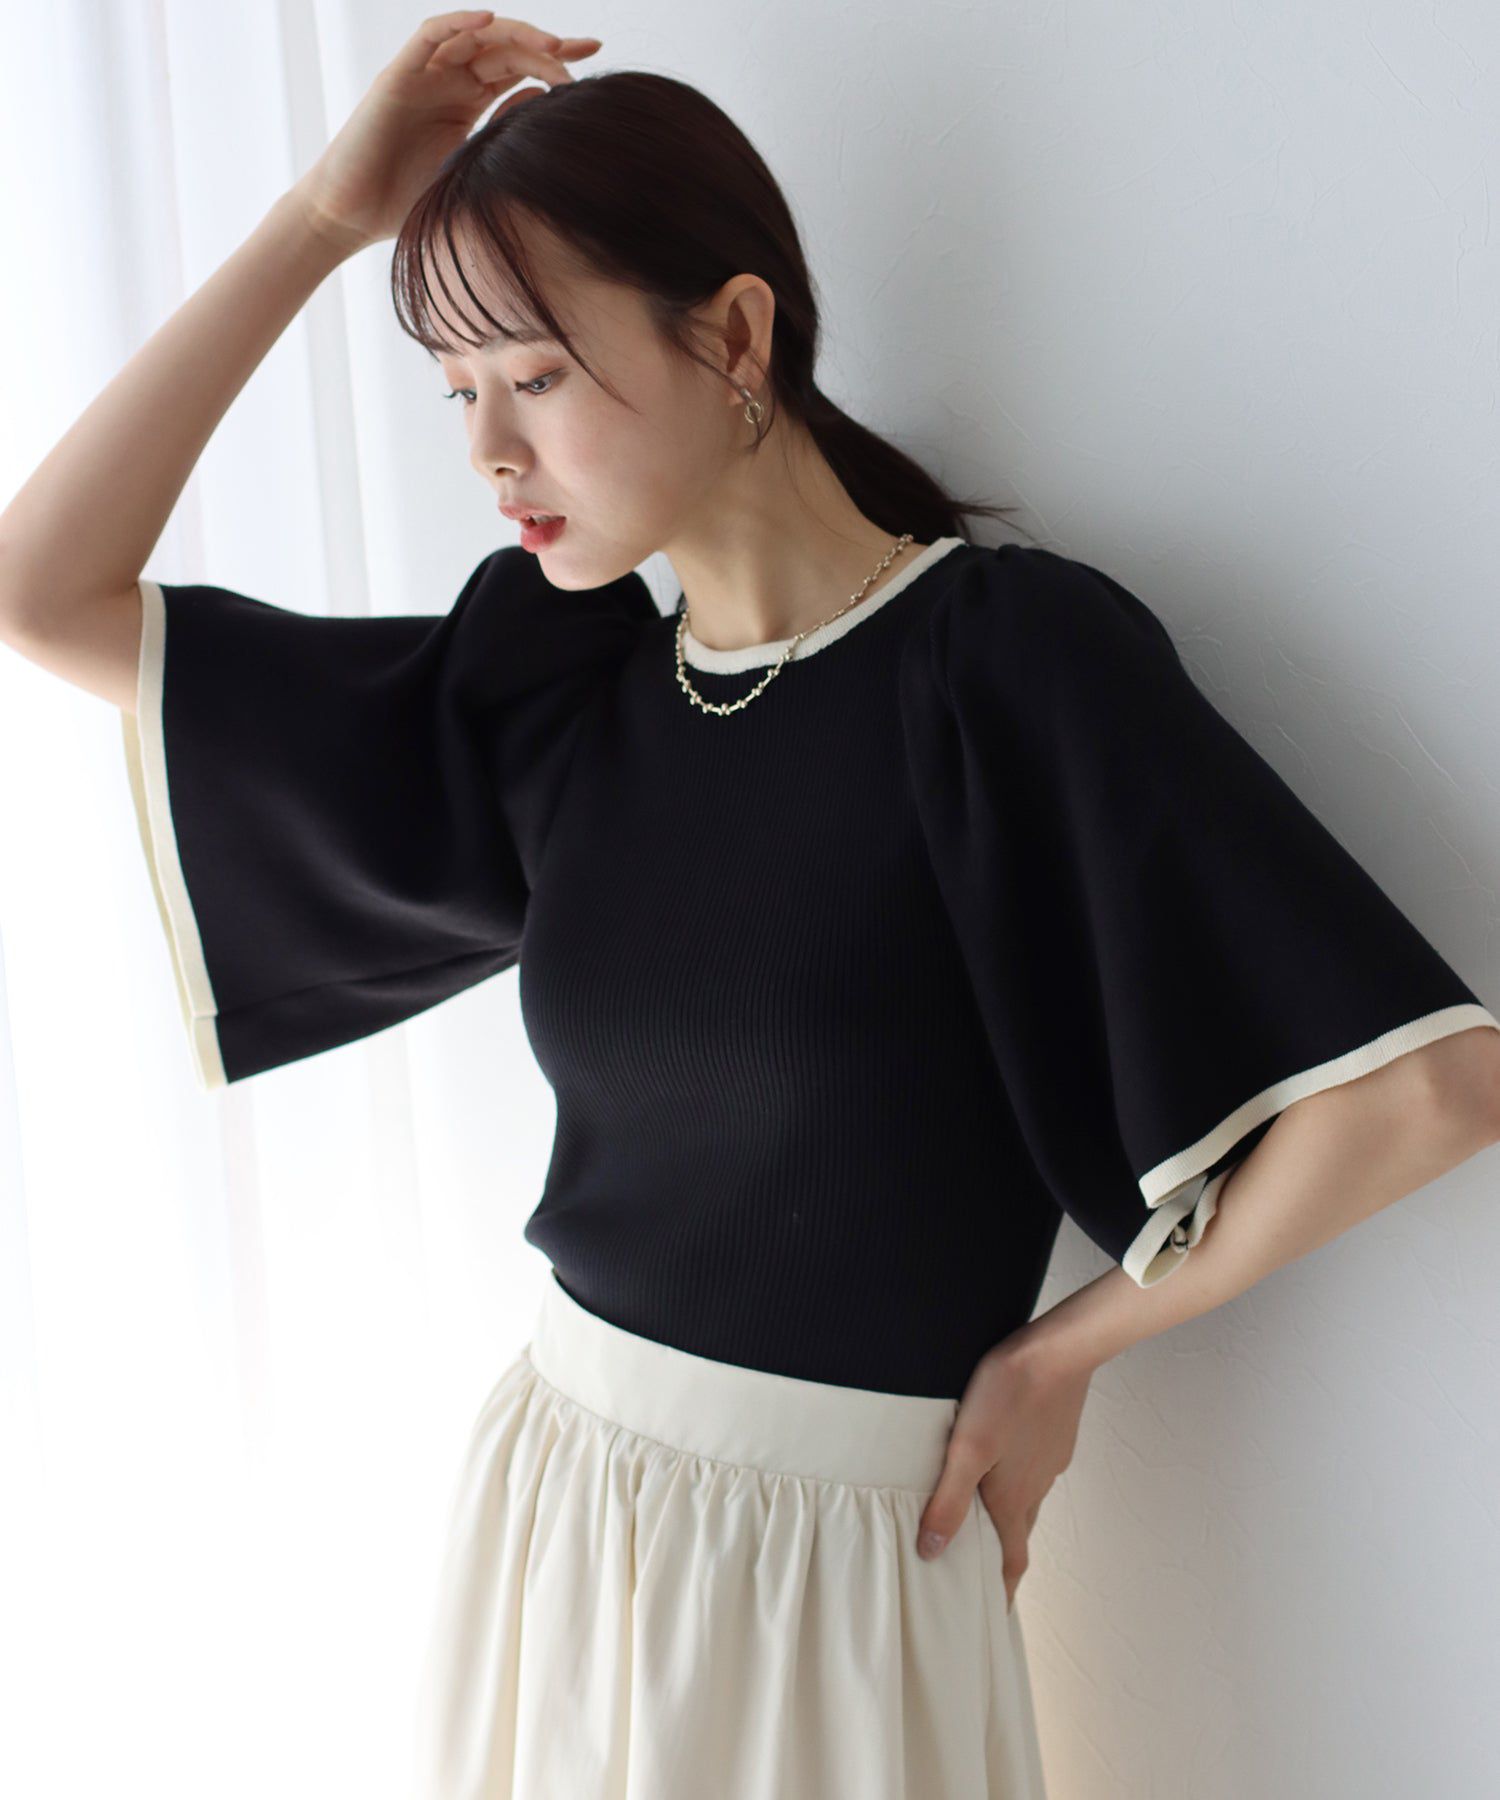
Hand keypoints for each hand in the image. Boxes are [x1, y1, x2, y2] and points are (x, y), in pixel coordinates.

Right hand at [288, 11, 602, 251]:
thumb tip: (544, 103)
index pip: (519, 69)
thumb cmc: (406, 203)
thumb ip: (502, 133)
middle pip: (505, 48)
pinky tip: (489, 22)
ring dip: (515, 34)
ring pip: (475, 36)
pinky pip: (430, 36)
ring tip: (552, 44)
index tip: (592, 58)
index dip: (554, 60)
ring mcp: (425, 75)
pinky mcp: (398, 76)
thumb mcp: (470, 169)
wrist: (352, 217)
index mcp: (469, 103)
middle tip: (583, 52)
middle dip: (546, 45)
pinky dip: (458, 24)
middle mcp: (449, 81)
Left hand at [916, 1329, 1094, 1614]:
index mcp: (1012, 1498)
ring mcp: (1050, 1460)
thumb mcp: (967, 1448)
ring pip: (1028, 1499)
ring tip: (985, 1516)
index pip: (1010, 1560)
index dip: (1002, 1591)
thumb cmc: (1008, 1395)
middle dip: (1002, 1556)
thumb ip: (949, 1500)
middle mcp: (1036, 1486)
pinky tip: (1004, 1460)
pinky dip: (1019, 1479)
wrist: (1059, 1351)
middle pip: (1019, 1533)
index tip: (996, 1616)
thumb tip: (932, 1552)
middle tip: (983, 1571)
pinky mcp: (1056, 1435)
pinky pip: (1036, 1469)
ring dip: (1009, 1516)